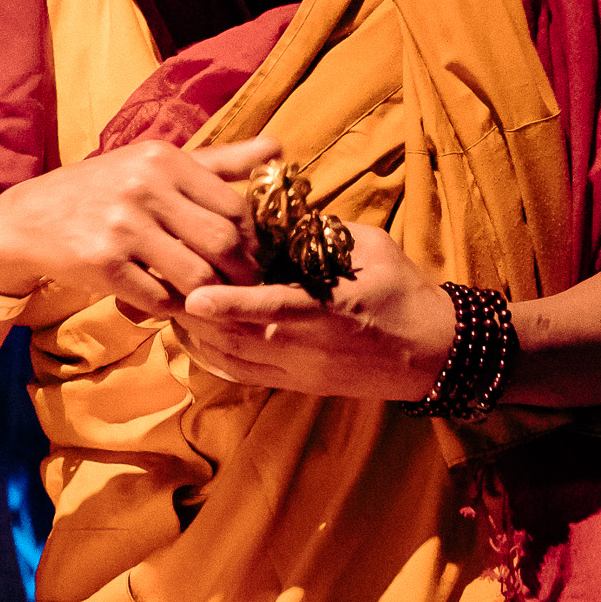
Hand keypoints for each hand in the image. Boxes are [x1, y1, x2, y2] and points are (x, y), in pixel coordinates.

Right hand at [0, 136, 281, 310]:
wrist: (28, 219)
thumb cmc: (103, 190)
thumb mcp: (154, 164)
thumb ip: (219, 160)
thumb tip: (279, 148)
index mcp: (163, 159)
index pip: (236, 207)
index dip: (255, 242)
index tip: (256, 260)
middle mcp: (144, 186)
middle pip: (223, 243)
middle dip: (243, 275)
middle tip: (245, 290)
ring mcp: (122, 226)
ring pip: (197, 276)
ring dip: (211, 298)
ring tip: (213, 302)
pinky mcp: (102, 263)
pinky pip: (159, 298)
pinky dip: (174, 309)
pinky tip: (172, 306)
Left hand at [179, 222, 458, 400]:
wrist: (432, 351)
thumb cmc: (403, 292)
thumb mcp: (372, 249)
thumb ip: (326, 233)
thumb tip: (284, 216)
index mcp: (332, 310)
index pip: (272, 309)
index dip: (231, 305)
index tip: (194, 295)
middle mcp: (310, 347)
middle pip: (240, 338)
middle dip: (199, 317)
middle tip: (168, 286)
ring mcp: (301, 371)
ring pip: (234, 360)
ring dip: (200, 336)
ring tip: (171, 305)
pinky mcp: (297, 385)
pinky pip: (243, 376)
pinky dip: (213, 356)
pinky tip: (196, 335)